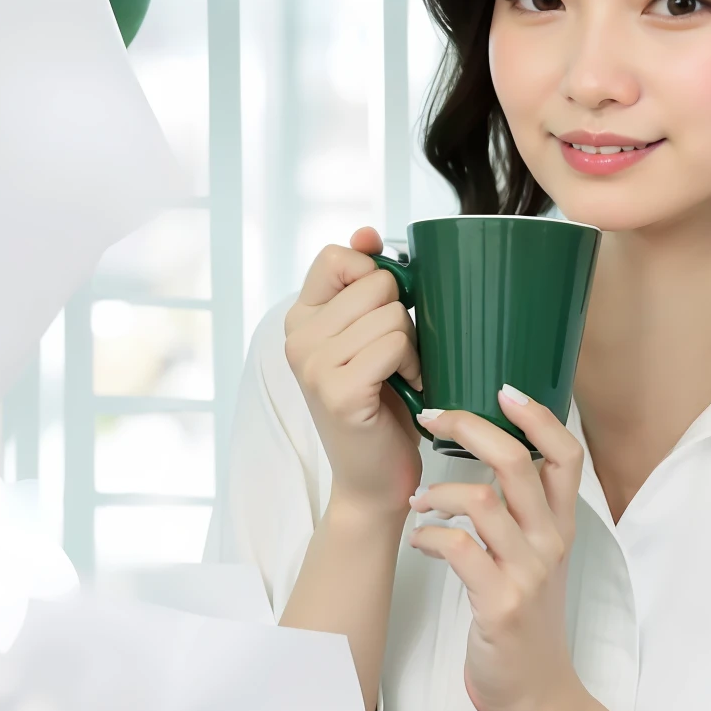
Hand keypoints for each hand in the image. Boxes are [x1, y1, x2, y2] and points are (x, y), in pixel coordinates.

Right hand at [285, 228, 423, 520]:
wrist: (374, 478)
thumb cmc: (382, 404)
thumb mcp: (369, 335)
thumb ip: (364, 285)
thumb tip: (366, 232)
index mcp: (300, 317)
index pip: (337, 256)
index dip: (373, 271)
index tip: (384, 303)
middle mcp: (297, 338)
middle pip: (377, 283)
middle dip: (403, 315)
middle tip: (396, 356)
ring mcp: (313, 364)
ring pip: (393, 314)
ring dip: (414, 345)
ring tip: (401, 375)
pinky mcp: (339, 391)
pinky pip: (395, 344)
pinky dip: (414, 365)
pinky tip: (406, 388)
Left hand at [408, 386, 587, 710]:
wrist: (536, 693)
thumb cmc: (525, 619)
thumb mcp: (537, 559)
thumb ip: (523, 511)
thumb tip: (488, 454)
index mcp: (562, 526)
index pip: (566, 455)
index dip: (538, 416)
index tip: (503, 389)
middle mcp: (551, 542)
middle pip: (517, 463)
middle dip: (469, 429)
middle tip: (432, 417)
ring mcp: (527, 572)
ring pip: (482, 500)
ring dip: (438, 491)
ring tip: (419, 499)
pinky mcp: (499, 603)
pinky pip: (458, 548)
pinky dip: (429, 536)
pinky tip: (420, 540)